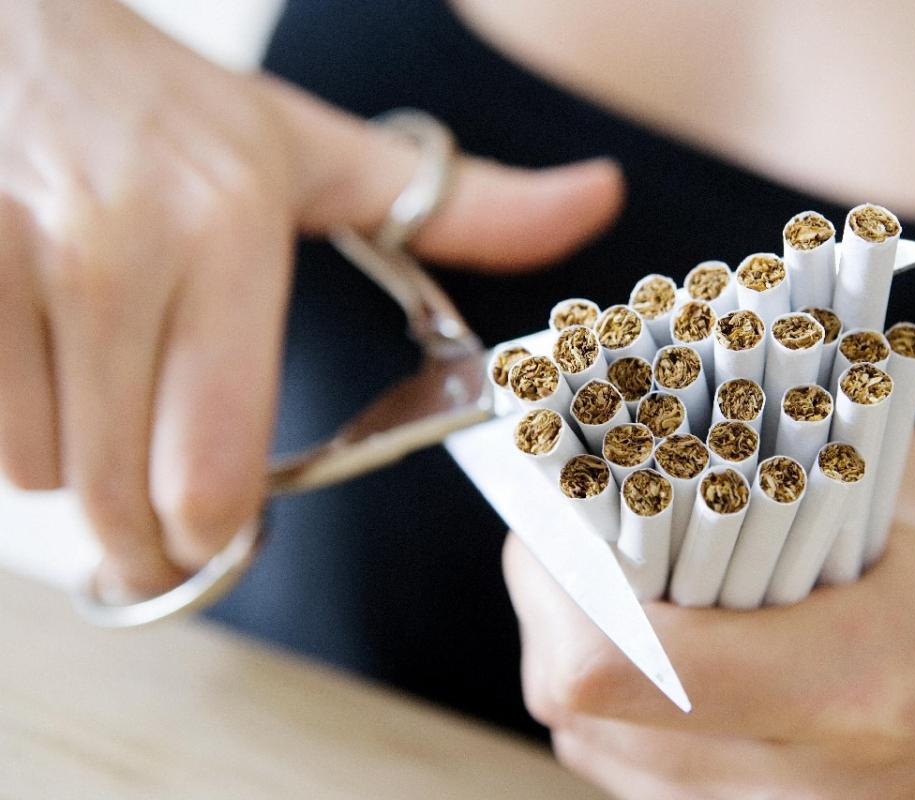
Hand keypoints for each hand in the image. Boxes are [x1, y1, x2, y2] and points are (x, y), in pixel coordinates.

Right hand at [0, 0, 622, 595]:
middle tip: (156, 529)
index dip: (213, 539)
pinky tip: (42, 371)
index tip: (219, 539)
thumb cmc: (177, 112)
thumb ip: (471, 204)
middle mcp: (113, 250)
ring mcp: (5, 260)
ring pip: (36, 474)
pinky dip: (13, 428)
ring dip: (73, 467)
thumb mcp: (326, 158)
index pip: (213, 471)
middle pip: (118, 500)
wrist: (15, 29)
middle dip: (144, 537)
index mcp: (228, 233)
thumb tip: (601, 196)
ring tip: (100, 401)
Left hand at [505, 427, 914, 798]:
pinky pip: (619, 755)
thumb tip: (635, 396)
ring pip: (581, 728)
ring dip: (579, 629)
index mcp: (854, 687)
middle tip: (589, 508)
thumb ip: (768, 448)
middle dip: (557, 583)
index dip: (559, 569)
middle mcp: (794, 784)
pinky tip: (664, 626)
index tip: (571, 491)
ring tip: (632, 561)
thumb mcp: (911, 490)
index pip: (611, 661)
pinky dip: (615, 681)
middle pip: (573, 693)